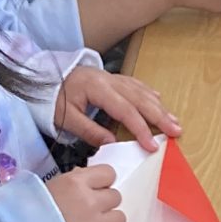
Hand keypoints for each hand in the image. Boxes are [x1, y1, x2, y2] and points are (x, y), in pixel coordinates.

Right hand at [49, 163, 122, 221]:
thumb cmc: (22, 210)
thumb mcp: (42, 186)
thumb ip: (68, 182)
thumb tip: (84, 178)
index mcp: (76, 182)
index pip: (108, 173)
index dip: (102, 181)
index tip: (93, 188)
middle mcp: (90, 201)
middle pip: (116, 196)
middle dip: (104, 203)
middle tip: (88, 211)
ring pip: (120, 218)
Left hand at [52, 64, 179, 149]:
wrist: (43, 78)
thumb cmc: (52, 99)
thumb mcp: (65, 118)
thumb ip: (89, 131)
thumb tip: (112, 144)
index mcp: (97, 88)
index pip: (124, 110)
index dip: (140, 128)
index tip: (152, 144)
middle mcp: (109, 79)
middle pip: (140, 98)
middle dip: (160, 116)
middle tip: (176, 131)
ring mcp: (112, 77)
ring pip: (141, 91)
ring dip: (159, 107)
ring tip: (173, 121)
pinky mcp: (112, 78)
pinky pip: (135, 85)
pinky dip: (149, 94)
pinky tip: (158, 100)